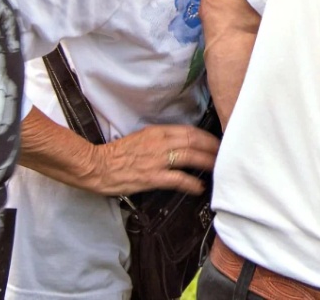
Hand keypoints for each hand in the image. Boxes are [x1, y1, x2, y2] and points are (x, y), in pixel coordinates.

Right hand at [84, 123, 219, 195]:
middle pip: (195, 141)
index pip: (189, 131)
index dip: (206, 137)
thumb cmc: (114, 154)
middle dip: (213, 148)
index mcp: (156, 132)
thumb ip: (160, 139)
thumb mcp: (140, 138)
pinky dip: (192, 183)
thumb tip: (177, 144)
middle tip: (223, 154)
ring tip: (217, 168)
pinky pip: (178, 179)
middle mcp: (160, 143)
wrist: (96, 165)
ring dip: (208, 162)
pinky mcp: (152, 177)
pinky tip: (199, 187)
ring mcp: (157, 160)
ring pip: (191, 157)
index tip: (215, 142)